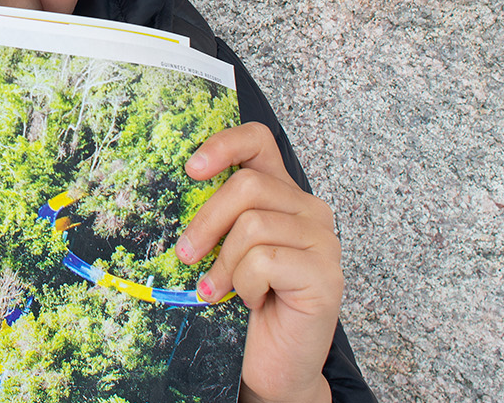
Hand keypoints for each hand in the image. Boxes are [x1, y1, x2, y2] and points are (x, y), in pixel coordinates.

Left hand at [175, 122, 340, 402]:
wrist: (275, 362)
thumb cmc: (247, 302)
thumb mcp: (227, 248)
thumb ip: (219, 214)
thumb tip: (178, 186)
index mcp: (284, 195)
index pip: (258, 141)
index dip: (223, 144)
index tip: (190, 169)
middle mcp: (309, 211)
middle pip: (247, 185)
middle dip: (206, 221)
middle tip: (185, 254)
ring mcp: (323, 241)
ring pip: (252, 226)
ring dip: (224, 264)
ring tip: (219, 289)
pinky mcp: (325, 274)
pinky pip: (264, 261)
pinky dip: (244, 285)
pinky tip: (253, 301)